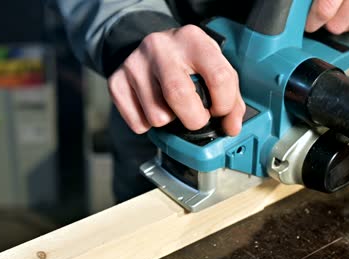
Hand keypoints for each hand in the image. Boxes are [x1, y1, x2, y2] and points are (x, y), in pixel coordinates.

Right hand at [108, 25, 244, 134]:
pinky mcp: (117, 81)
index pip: (218, 76)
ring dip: (169, 122)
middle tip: (197, 118)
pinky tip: (152, 107)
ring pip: (157, 117)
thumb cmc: (188, 62)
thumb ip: (230, 98)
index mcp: (193, 40)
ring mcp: (135, 64)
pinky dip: (149, 125)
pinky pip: (138, 123)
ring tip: (171, 107)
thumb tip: (231, 128)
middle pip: (180, 96)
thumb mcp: (213, 68)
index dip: (224, 104)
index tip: (219, 111)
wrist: (149, 48)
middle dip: (194, 119)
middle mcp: (161, 48)